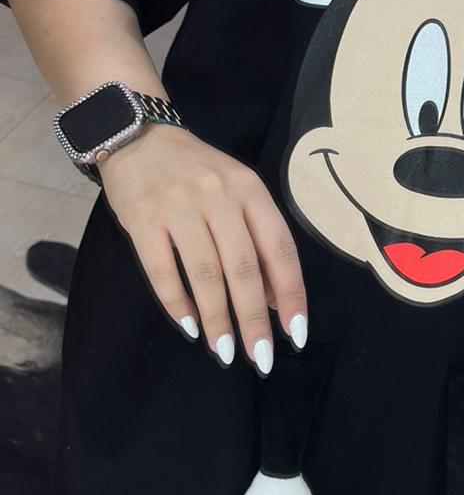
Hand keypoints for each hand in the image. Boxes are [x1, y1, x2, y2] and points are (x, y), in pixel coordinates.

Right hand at [98, 122, 307, 375]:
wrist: (137, 136)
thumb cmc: (198, 172)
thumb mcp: (238, 192)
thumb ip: (257, 239)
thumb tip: (274, 299)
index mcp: (251, 190)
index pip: (279, 249)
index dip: (291, 294)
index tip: (296, 334)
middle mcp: (218, 197)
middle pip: (243, 268)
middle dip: (254, 319)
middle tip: (261, 358)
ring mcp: (179, 207)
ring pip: (205, 274)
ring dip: (218, 320)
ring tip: (226, 352)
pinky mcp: (143, 220)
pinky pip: (162, 271)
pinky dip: (177, 304)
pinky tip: (190, 328)